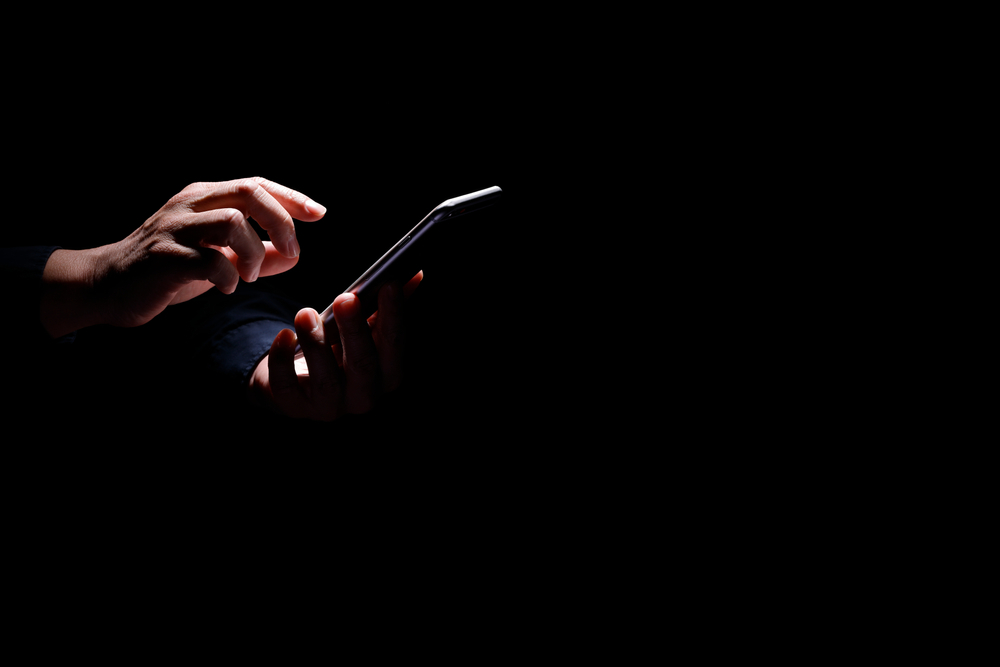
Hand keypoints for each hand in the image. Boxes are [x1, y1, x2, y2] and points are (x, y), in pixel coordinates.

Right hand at [40, 177, 326, 336]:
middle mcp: (189, 205)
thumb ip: (255, 253)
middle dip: (280, 222)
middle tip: (291, 252)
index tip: (319, 214)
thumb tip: (293, 254)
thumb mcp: (217, 256)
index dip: (291, 198)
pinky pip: (209, 260)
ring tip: (250, 276)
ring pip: (231, 221)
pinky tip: (227, 287)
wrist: (108, 285)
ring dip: (254, 252)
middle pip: (249, 192)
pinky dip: (228, 276)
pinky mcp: (163, 257)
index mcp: (204, 197)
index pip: (256, 184)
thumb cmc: (169, 270)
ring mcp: (174, 228)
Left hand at [249, 272, 422, 420]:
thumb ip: (388, 306)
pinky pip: (287, 388)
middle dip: (354, 330)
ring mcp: (329, 406)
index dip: (393, 315)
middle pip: (362, 364)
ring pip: (325, 379)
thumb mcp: (365, 328)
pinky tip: (283, 335)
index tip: (388, 284)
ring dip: (316, 343)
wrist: (302, 379)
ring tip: (305, 313)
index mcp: (387, 373)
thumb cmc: (340, 349)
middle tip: (344, 298)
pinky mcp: (296, 407)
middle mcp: (364, 396)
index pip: (394, 345)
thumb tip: (414, 274)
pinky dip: (283, 361)